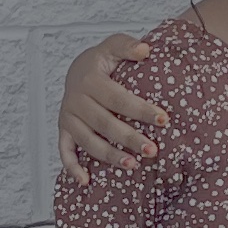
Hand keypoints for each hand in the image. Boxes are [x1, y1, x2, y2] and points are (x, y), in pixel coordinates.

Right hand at [58, 38, 165, 183]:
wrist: (76, 70)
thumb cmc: (101, 62)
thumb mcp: (113, 46)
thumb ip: (128, 46)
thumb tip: (145, 50)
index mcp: (89, 80)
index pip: (118, 98)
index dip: (141, 110)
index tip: (163, 119)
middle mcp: (76, 100)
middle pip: (105, 124)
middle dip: (130, 138)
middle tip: (152, 150)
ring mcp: (69, 118)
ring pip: (89, 142)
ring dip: (109, 156)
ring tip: (133, 165)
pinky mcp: (64, 131)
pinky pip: (65, 152)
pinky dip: (72, 168)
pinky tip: (86, 181)